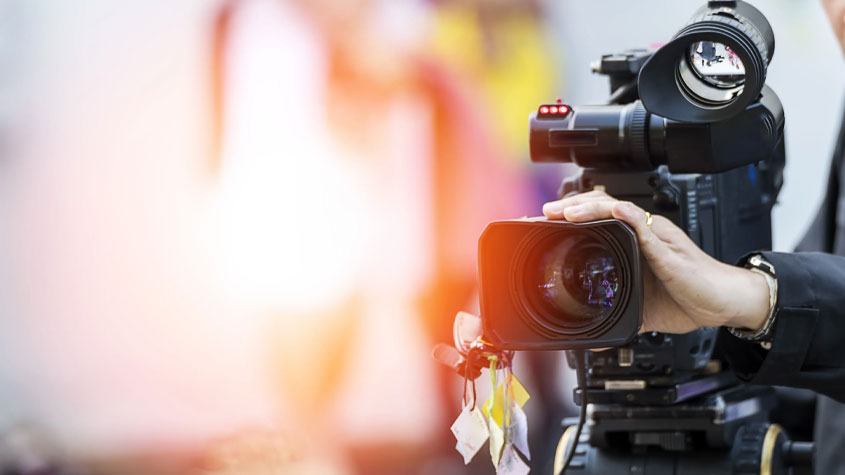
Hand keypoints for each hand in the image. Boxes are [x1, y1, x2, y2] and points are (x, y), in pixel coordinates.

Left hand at [542, 190, 769, 333]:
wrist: (723, 303)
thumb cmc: (688, 298)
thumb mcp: (642, 308)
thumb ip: (620, 315)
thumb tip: (596, 340)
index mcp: (636, 242)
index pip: (600, 219)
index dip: (574, 215)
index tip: (547, 222)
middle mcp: (644, 233)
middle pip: (604, 207)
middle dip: (573, 206)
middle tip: (546, 212)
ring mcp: (656, 238)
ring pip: (620, 211)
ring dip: (591, 208)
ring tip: (567, 212)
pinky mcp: (669, 249)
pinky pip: (647, 228)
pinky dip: (629, 218)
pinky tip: (615, 211)